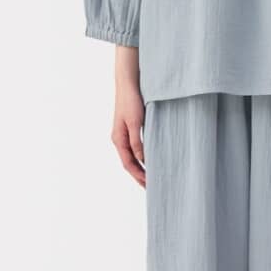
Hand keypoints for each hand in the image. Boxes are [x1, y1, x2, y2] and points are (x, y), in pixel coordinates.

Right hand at [111, 47, 144, 186]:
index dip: (138, 176)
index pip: (128, 164)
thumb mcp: (135, 122)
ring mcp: (125, 134)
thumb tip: (142, 159)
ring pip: (133, 157)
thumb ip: (137, 141)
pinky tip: (151, 159)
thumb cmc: (130, 101)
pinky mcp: (131, 128)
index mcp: (118, 139)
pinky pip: (136, 148)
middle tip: (152, 187)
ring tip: (152, 177)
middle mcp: (119, 139)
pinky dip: (143, 157)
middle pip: (130, 163)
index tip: (149, 185)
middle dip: (140, 176)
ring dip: (142, 168)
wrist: (128, 83)